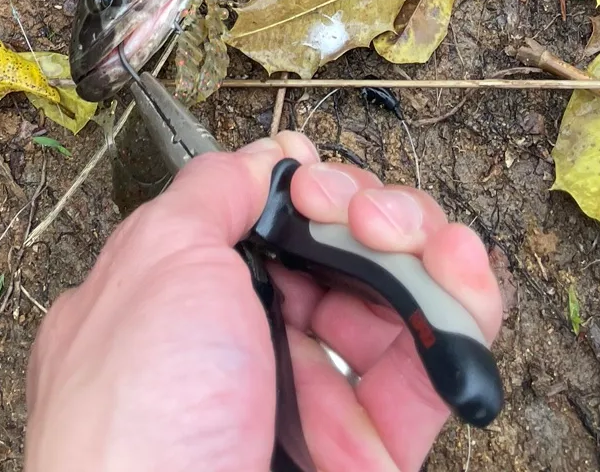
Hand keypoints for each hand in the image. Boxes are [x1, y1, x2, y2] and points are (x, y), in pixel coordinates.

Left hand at [25, 130, 502, 471]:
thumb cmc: (136, 424)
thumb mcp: (154, 262)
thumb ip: (213, 192)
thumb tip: (265, 158)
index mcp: (178, 301)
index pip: (263, 221)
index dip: (304, 190)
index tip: (313, 182)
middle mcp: (244, 348)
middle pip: (337, 252)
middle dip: (372, 211)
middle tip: (367, 219)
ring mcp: (311, 401)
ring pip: (395, 301)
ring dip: (428, 249)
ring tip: (431, 247)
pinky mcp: (372, 453)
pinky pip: (432, 370)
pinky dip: (463, 314)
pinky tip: (464, 277)